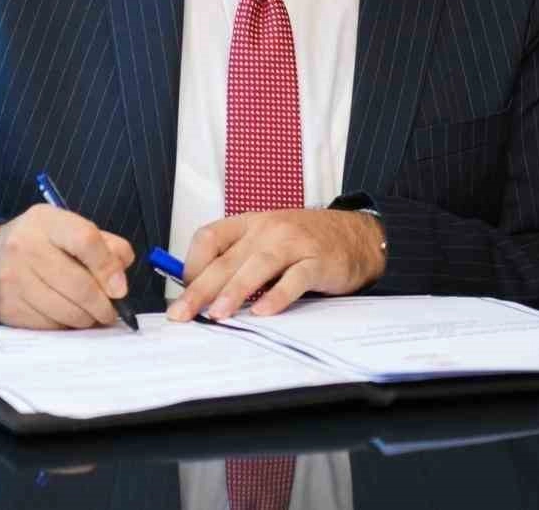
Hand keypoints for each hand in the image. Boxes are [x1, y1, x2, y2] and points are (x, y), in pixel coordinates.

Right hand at [0, 205, 133, 328]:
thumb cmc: (38, 246)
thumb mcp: (67, 230)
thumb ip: (104, 245)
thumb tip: (121, 278)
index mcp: (46, 221)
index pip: (85, 239)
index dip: (108, 267)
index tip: (120, 289)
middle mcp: (25, 247)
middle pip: (79, 284)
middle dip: (103, 305)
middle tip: (110, 311)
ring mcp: (14, 279)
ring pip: (67, 311)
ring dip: (87, 319)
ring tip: (91, 315)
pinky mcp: (9, 308)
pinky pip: (51, 326)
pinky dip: (66, 326)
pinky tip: (67, 317)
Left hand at [165, 209, 384, 321]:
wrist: (357, 235)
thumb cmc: (305, 242)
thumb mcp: (267, 241)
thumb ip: (238, 261)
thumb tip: (203, 293)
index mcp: (249, 223)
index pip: (208, 237)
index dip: (191, 265)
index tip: (183, 292)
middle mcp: (267, 229)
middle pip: (226, 258)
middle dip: (200, 288)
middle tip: (182, 314)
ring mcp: (293, 243)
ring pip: (257, 266)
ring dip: (234, 291)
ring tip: (216, 314)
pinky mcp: (317, 261)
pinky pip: (294, 279)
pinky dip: (277, 296)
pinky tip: (263, 312)